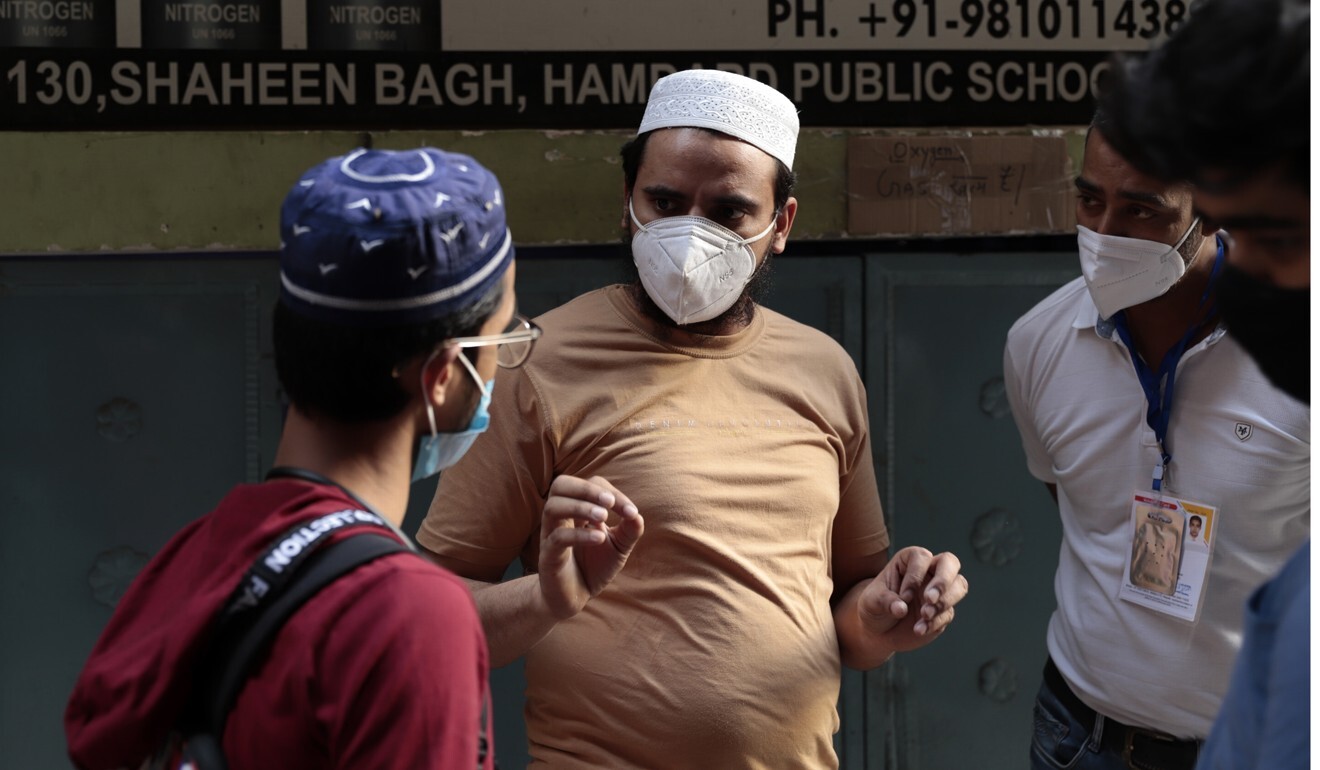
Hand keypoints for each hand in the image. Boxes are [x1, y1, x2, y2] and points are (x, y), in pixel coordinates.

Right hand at [537, 475, 643, 619]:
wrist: (575, 598)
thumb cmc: (594, 567)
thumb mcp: (619, 547)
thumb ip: (630, 530)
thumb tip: (636, 515)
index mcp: (577, 509)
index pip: (590, 485)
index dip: (611, 492)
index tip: (631, 512)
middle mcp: (561, 517)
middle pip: (561, 484)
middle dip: (586, 489)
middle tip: (609, 502)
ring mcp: (551, 535)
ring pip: (553, 507)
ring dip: (581, 507)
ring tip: (603, 518)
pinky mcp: (548, 556)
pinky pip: (557, 538)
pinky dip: (579, 534)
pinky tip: (599, 539)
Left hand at [856, 547, 967, 653]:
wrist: (879, 631)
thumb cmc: (874, 607)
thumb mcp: (871, 601)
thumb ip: (885, 601)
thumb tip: (901, 608)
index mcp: (909, 561)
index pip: (922, 557)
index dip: (915, 576)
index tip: (903, 596)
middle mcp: (928, 572)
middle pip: (950, 562)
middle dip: (943, 581)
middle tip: (929, 599)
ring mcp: (939, 591)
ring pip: (959, 586)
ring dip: (945, 601)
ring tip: (924, 615)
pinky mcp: (944, 611)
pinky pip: (948, 613)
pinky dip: (935, 622)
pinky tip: (918, 629)